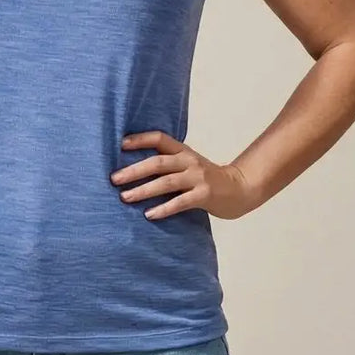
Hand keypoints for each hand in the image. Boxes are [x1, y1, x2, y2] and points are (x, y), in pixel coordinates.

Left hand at [110, 131, 256, 220]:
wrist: (240, 189)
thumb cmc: (207, 180)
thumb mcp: (188, 166)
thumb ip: (168, 165)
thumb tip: (133, 171)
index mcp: (184, 152)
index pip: (159, 139)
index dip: (140, 139)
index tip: (120, 145)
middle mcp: (189, 161)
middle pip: (158, 162)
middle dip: (134, 170)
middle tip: (114, 179)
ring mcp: (198, 178)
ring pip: (166, 182)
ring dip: (143, 190)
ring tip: (125, 197)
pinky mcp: (204, 195)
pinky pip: (180, 202)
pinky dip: (163, 209)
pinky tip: (149, 215)